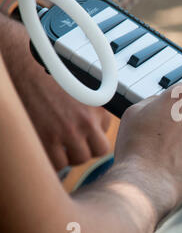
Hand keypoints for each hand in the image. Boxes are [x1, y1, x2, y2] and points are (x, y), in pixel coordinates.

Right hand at [0, 15, 111, 170]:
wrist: (25, 68)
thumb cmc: (53, 77)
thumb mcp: (83, 90)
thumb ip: (95, 111)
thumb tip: (101, 128)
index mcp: (95, 110)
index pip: (105, 141)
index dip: (94, 141)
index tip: (85, 137)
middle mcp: (84, 122)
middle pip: (96, 153)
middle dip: (86, 150)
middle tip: (74, 144)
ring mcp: (64, 132)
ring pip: (77, 160)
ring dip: (69, 156)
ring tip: (60, 144)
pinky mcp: (44, 139)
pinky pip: (56, 164)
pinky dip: (53, 160)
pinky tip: (48, 148)